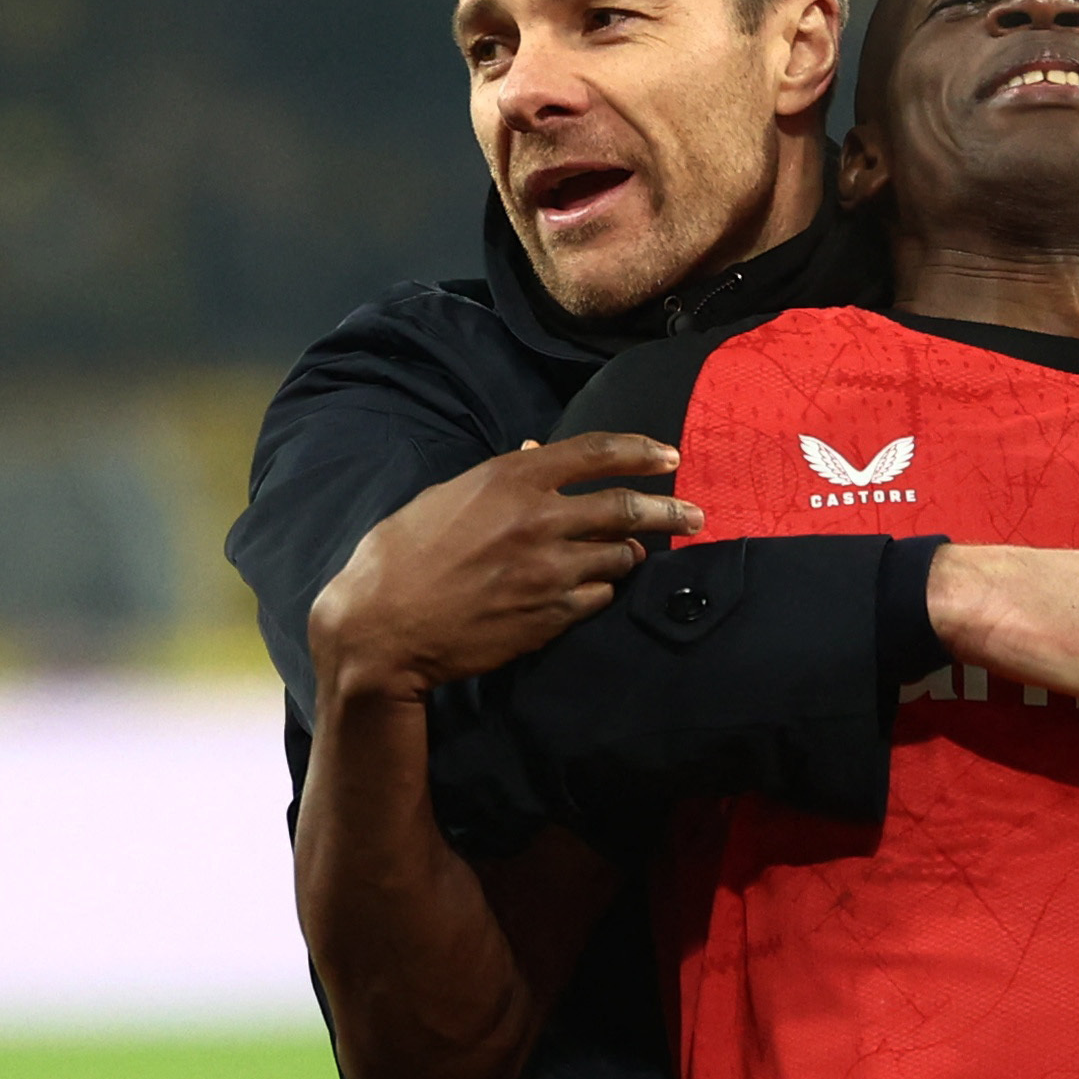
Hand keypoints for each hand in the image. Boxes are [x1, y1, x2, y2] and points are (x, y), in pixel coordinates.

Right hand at [309, 432, 703, 700]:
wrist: (381, 629)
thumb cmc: (402, 556)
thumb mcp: (448, 497)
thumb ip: (502, 475)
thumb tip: (537, 450)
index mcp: (510, 479)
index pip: (595, 452)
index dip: (641, 450)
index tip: (669, 456)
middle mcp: (537, 520)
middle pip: (626, 507)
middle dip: (671, 509)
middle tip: (697, 513)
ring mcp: (548, 571)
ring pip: (620, 556)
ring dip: (632, 553)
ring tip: (635, 553)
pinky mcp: (550, 616)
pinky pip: (600, 596)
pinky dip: (604, 588)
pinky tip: (595, 587)